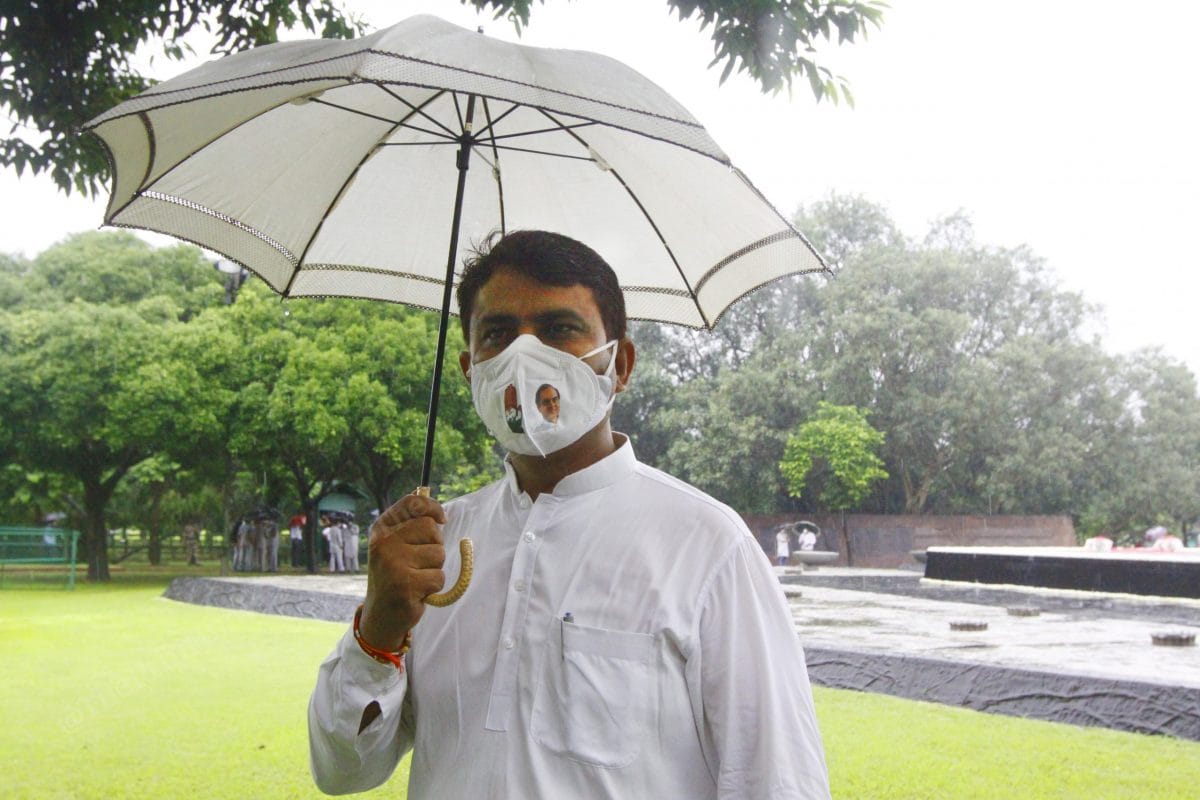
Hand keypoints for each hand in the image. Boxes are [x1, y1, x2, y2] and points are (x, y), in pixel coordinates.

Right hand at [358, 493, 447, 649]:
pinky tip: (417, 592)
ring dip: (434, 568)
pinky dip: (434, 586)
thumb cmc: (396, 576)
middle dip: (434, 546)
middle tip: (420, 563)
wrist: (381, 615)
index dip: (432, 507)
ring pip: (438, 554)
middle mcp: (384, 543)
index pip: (412, 503)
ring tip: (417, 578)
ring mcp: (393, 564)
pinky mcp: (405, 585)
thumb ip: (412, 527)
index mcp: (381, 530)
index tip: (442, 519)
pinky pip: (439, 577)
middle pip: (431, 528)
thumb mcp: (396, 546)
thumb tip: (440, 515)